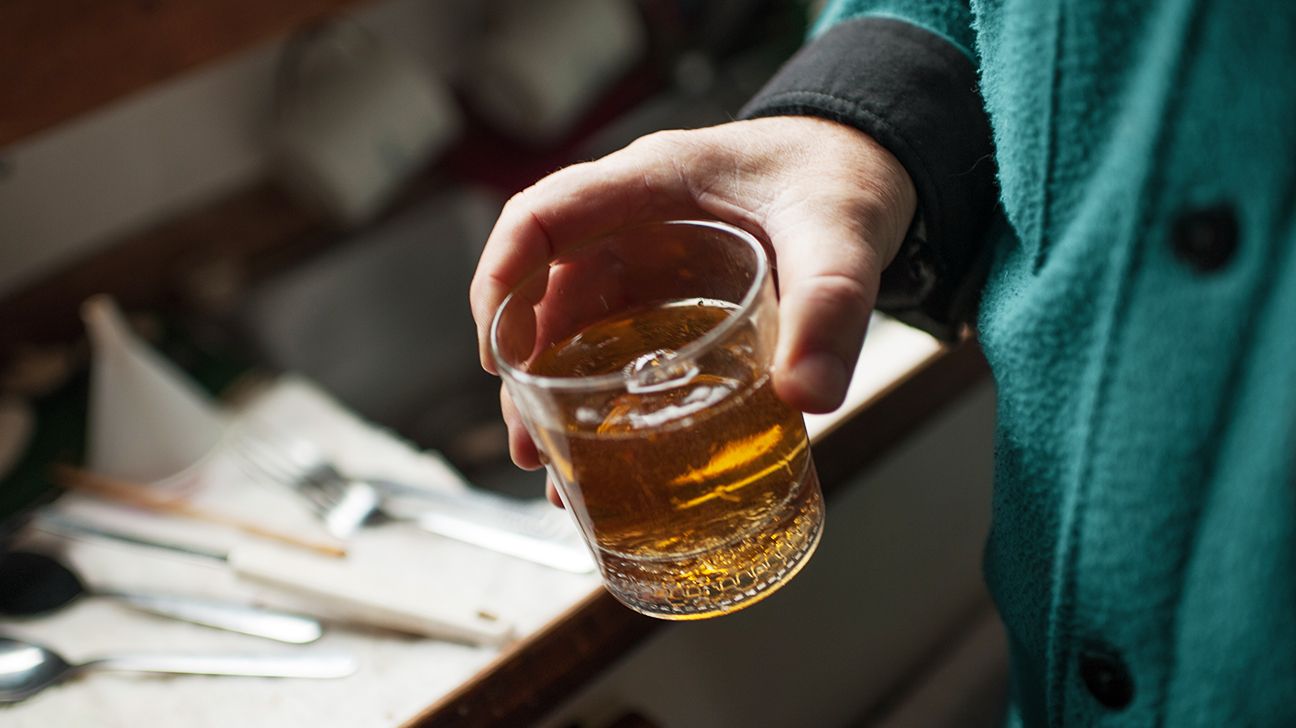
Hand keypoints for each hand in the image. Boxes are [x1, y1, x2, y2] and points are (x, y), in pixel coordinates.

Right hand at [469, 116, 916, 504]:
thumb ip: (832, 305)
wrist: (868, 172)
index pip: (542, 217)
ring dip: (555, 401)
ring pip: (572, 331)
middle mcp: (632, 225)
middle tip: (535, 450)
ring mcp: (647, 265)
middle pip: (544, 293)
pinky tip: (612, 462)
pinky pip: (615, 350)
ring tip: (561, 476)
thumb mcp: (842, 235)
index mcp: (652, 183)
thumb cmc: (843, 180)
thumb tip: (807, 396)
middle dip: (524, 374)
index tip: (500, 356)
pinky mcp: (668, 301)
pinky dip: (604, 404)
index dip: (503, 281)